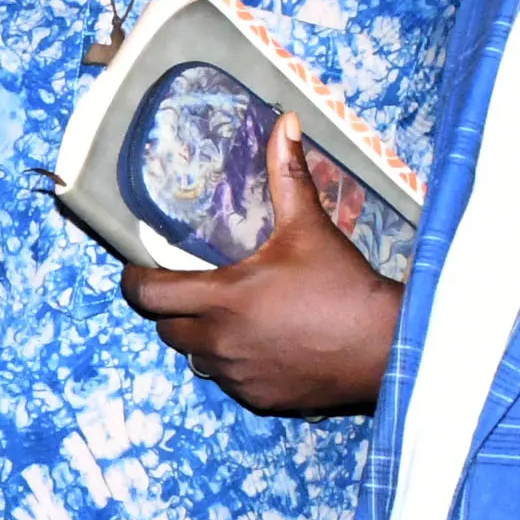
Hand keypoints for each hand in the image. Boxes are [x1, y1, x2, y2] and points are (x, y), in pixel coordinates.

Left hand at [120, 119, 400, 415]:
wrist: (384, 347)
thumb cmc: (344, 286)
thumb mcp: (309, 227)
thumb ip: (287, 175)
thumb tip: (285, 123)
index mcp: (224, 298)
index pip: (147, 294)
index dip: (135, 280)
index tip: (140, 267)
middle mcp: (221, 341)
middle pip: (166, 327)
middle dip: (171, 307)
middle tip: (191, 286)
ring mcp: (238, 375)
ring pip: (195, 356)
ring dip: (201, 337)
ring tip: (226, 315)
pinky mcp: (258, 397)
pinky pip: (227, 379)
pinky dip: (232, 362)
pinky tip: (259, 344)